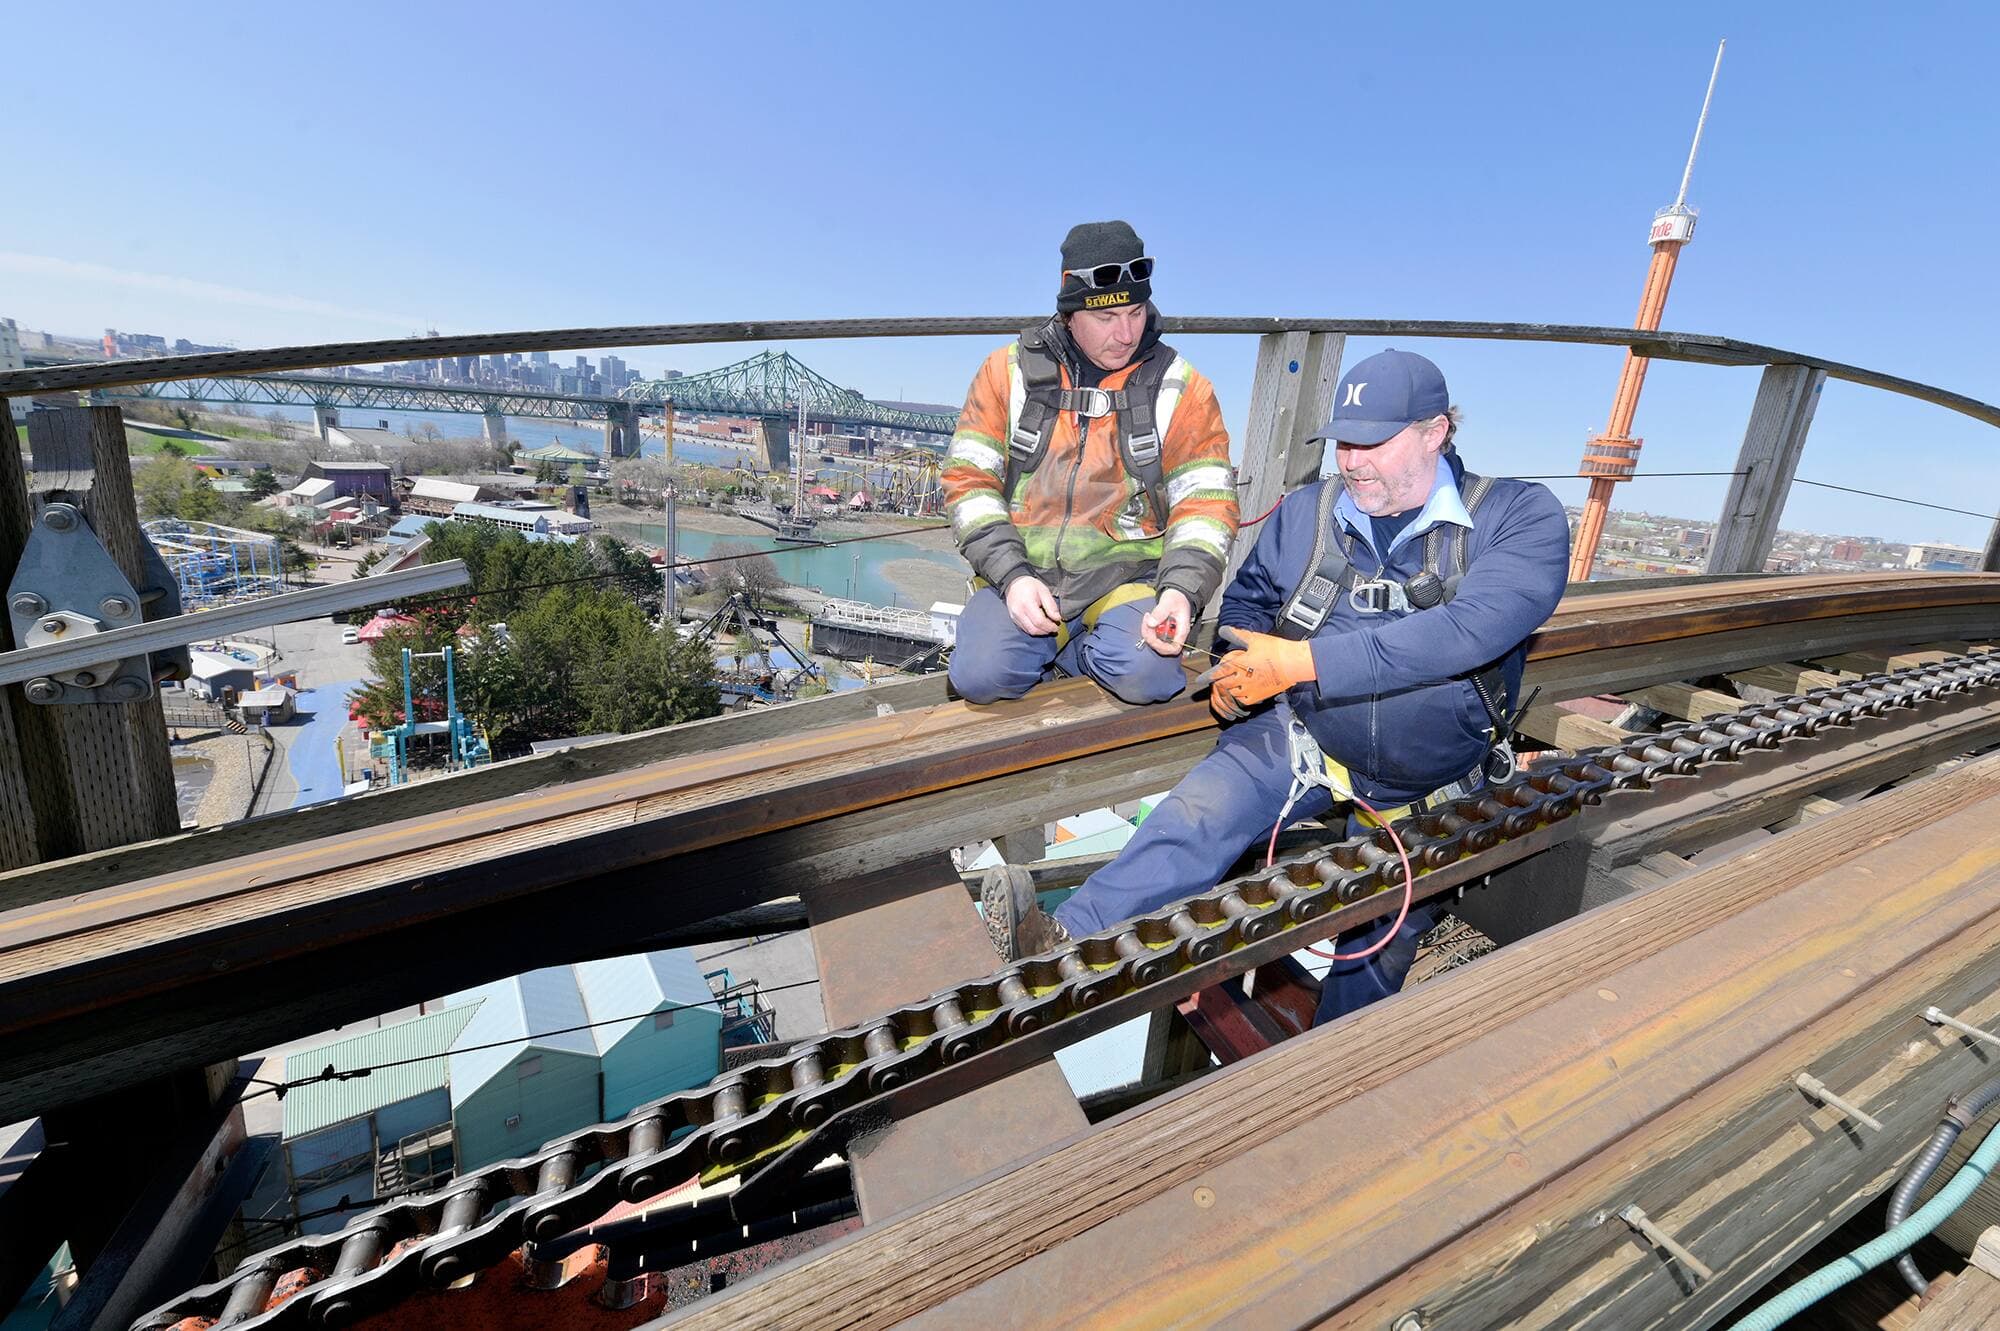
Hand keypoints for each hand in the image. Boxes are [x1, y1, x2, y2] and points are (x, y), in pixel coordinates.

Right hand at [1004, 576, 1062, 635]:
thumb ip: (1051, 605)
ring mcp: (1015, 617)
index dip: (1049, 626)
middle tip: (1053, 628)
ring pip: (1029, 631)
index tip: (1057, 626)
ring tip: (1047, 627)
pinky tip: (1039, 625)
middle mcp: (1019, 612)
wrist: (1013, 583)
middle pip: (1034, 629)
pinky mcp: (1013, 619)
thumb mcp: (1044, 591)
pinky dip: (1034, 629)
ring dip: (1040, 632)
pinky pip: (1025, 629)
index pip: (1039, 621)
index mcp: (1027, 603)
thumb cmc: (1030, 585)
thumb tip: (1057, 618)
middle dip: (1046, 631)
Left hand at [1139, 589, 1192, 654]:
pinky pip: (1153, 636)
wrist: (1176, 594)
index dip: (1162, 647)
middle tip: (1146, 624)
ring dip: (1148, 633)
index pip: (1174, 648)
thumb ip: (1160, 612)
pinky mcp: (1163, 632)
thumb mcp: (1168, 602)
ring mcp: (1169, 634)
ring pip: (1156, 642)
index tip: (1153, 638)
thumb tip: (1151, 623)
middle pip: (1163, 648)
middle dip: (1151, 639)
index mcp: (1182, 630)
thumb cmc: (1177, 598)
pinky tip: (1148, 619)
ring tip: (1147, 618)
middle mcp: (1176, 635)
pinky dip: (1148, 630)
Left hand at [1194, 626, 1316, 712]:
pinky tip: (1241, 692)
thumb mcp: (1254, 639)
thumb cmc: (1275, 650)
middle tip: (1216, 682)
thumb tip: (1222, 630)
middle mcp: (1242, 678)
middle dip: (1217, 683)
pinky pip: (1243, 701)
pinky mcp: (1259, 696)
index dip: (1207, 676)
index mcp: (1239, 664)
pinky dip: (1239, 698)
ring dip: (1228, 690)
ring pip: (1232, 694)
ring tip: (1229, 686)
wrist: (1294, 664)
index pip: (1218, 672)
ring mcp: (1250, 689)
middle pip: (1222, 685)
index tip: (1200, 680)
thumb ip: (1236, 634)